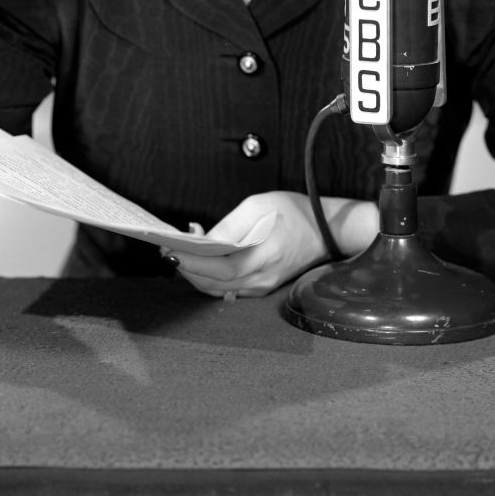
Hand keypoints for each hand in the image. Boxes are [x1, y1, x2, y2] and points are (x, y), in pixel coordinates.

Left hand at [164, 191, 334, 297]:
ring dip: (196, 273)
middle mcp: (262, 278)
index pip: (222, 269)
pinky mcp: (261, 286)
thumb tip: (203, 241)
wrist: (327, 229)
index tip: (171, 251)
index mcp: (265, 256)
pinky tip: (201, 257)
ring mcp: (262, 286)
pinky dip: (210, 275)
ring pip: (219, 289)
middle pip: (214, 285)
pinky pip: (228, 287)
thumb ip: (230, 225)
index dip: (193, 264)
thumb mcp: (259, 206)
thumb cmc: (293, 211)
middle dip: (187, 269)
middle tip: (167, 249)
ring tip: (179, 250)